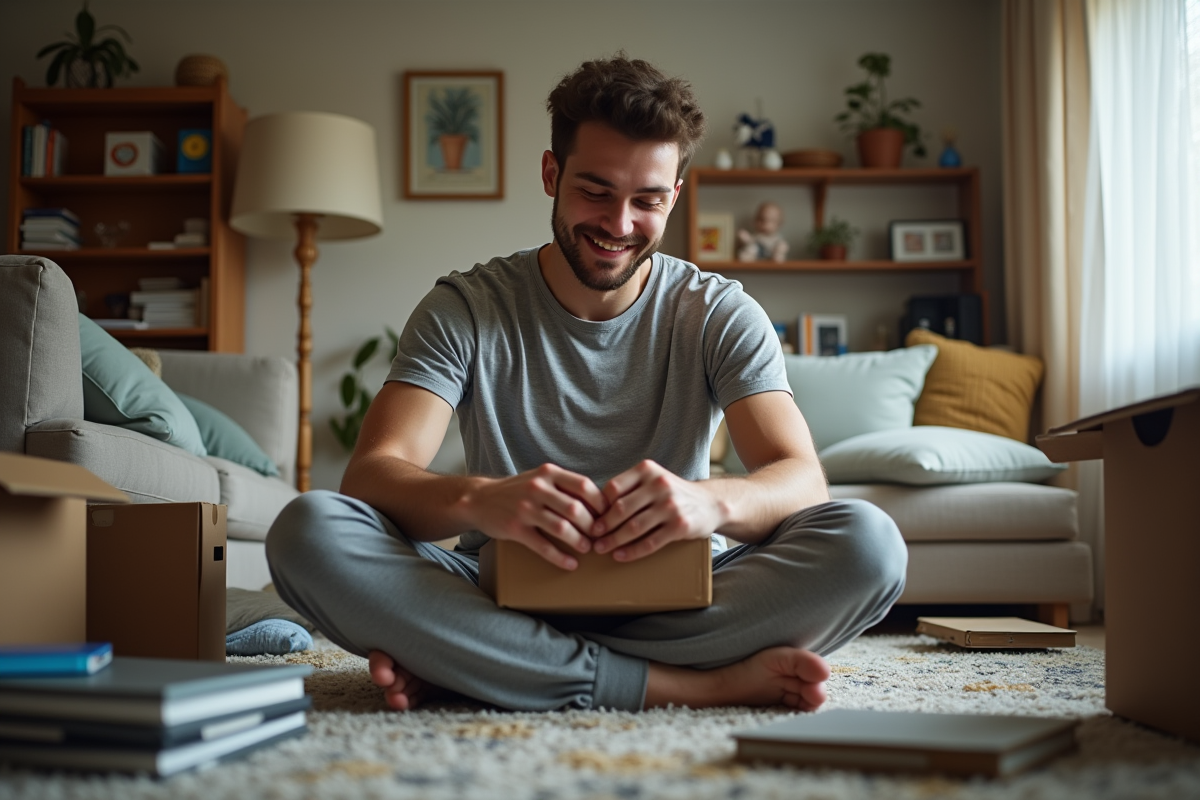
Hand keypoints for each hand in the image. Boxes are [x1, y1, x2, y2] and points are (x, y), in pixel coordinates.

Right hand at [464, 464, 607, 569]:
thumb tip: (599, 504)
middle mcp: (538, 488)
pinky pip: (543, 546)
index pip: (584, 486)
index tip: (607, 516)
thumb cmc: (517, 491)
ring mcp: (525, 508)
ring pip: (562, 528)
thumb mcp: (540, 479)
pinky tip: (571, 564)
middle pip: (576, 509)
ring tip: (588, 549)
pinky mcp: (515, 529)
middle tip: (600, 537)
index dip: (600, 503)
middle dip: (592, 526)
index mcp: (548, 473)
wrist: (480, 500)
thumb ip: (564, 486)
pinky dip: (560, 557)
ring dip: (579, 542)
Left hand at [589, 460, 723, 561]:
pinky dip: (632, 551)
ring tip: (600, 548)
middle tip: (591, 537)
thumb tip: (595, 509)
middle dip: (603, 526)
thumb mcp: (653, 479)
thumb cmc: (673, 493)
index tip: (590, 518)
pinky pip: (650, 542)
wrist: (710, 503)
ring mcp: (670, 505)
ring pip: (633, 527)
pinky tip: (620, 556)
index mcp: (647, 470)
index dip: (599, 505)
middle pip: (621, 509)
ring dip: (613, 541)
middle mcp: (659, 484)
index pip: (613, 488)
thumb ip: (630, 488)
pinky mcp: (679, 526)